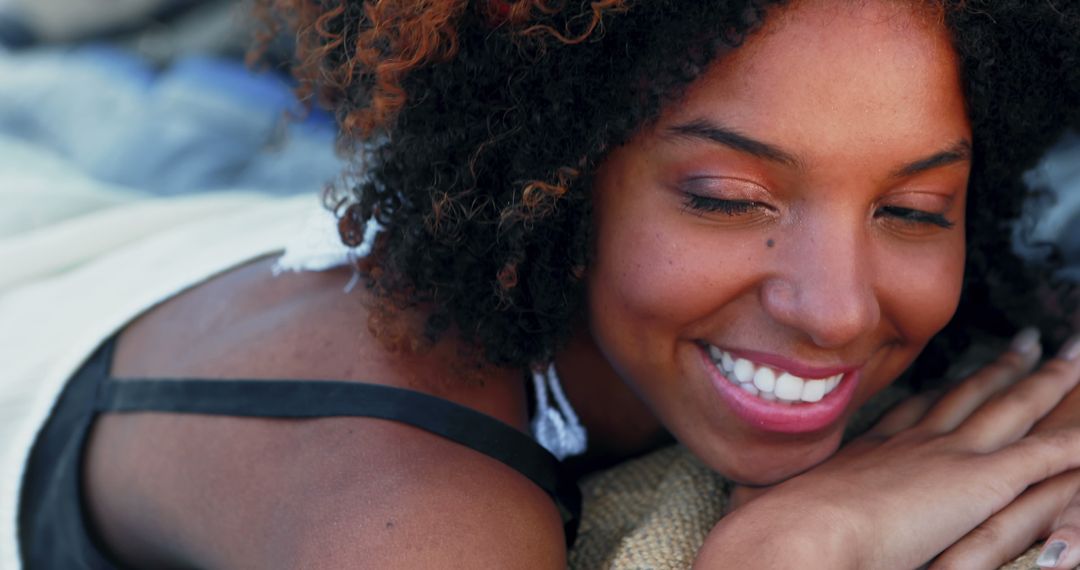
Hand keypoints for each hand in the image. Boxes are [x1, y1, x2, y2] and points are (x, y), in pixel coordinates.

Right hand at [695, 330, 1079, 569]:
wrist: (794, 537)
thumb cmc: (770, 530)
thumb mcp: (760, 505)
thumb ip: (761, 497)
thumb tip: (738, 495)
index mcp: (868, 453)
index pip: (916, 414)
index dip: (942, 392)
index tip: (956, 375)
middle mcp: (911, 446)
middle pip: (968, 397)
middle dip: (1000, 369)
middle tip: (1027, 342)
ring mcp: (947, 458)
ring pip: (1012, 410)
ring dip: (1048, 382)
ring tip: (1073, 357)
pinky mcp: (979, 482)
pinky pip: (1045, 455)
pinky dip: (1075, 440)